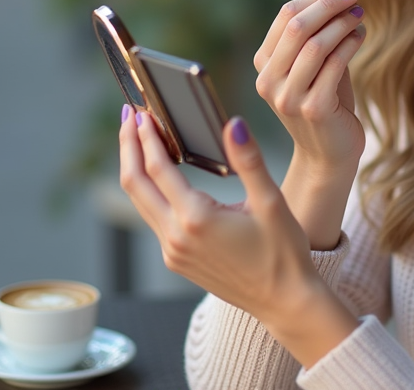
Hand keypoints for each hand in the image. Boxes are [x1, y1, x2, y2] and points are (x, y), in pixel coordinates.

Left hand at [119, 105, 356, 366]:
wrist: (284, 301)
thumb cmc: (283, 252)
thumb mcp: (270, 202)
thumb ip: (248, 160)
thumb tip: (233, 124)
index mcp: (196, 219)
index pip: (158, 168)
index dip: (146, 137)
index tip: (142, 112)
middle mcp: (176, 238)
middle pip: (135, 184)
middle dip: (129, 146)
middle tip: (129, 115)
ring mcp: (173, 252)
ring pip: (140, 203)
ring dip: (136, 168)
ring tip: (138, 139)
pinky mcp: (176, 260)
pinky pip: (153, 218)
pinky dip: (150, 191)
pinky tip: (159, 175)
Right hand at [253, 0, 366, 175]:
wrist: (330, 154)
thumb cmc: (328, 101)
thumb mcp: (323, 58)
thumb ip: (326, 21)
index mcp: (265, 62)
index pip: (286, 15)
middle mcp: (269, 79)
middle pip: (297, 25)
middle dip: (330, 3)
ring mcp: (287, 97)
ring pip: (315, 44)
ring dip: (342, 24)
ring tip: (360, 16)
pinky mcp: (312, 109)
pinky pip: (333, 65)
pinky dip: (350, 45)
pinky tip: (360, 37)